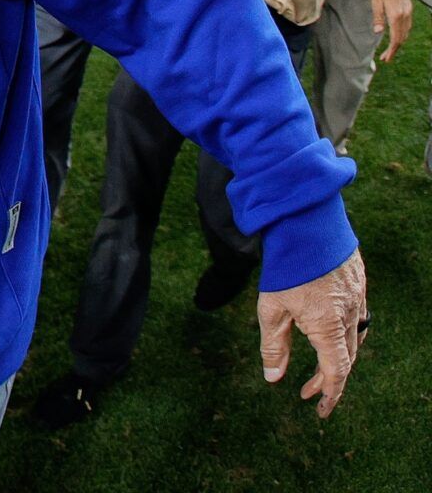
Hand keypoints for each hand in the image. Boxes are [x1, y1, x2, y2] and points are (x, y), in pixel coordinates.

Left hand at [259, 248, 365, 418]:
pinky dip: (345, 333)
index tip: (318, 408)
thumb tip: (274, 378)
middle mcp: (350, 315)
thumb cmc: (285, 265)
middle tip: (307, 390)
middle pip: (346, 358)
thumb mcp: (271, 308)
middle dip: (328, 378)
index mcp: (329, 326)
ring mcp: (358, 298)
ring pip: (355, 338)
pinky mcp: (359, 283)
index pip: (336, 371)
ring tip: (317, 367)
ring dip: (338, 356)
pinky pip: (358, 317)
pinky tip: (330, 332)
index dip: (328, 393)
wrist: (305, 221)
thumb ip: (274, 345)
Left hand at [371, 0, 413, 63]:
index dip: (391, 50)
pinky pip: (407, 28)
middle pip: (401, 39)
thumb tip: (378, 32)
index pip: (395, 38)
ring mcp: (408, 14)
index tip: (385, 59)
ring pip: (405, 34)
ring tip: (389, 51)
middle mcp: (405, 16)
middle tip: (385, 59)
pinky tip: (395, 39)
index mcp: (396, 15)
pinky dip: (401, 36)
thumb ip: (378, 18)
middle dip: (394, 50)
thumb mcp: (376, 3)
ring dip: (398, 44)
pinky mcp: (409, 11)